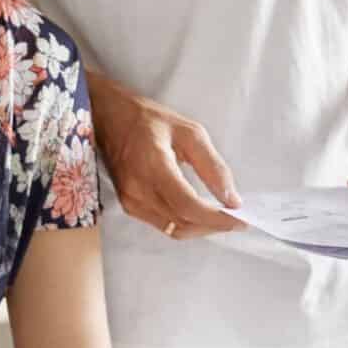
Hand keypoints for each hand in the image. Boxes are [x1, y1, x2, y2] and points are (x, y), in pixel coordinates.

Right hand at [89, 70, 244, 239]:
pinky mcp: (128, 205)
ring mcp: (130, 200)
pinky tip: (198, 213)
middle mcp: (138, 189)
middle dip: (212, 226)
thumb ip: (213, 166)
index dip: (215, 218)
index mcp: (154, 166)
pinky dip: (184, 223)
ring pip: (173, 229)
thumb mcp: (190, 132)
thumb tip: (231, 198)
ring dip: (200, 228)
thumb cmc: (149, 120)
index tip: (240, 220)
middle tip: (235, 219)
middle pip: (182, 223)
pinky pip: (162, 224)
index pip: (187, 205)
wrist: (107, 118)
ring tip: (219, 217)